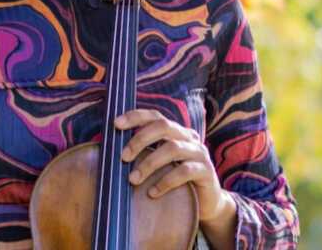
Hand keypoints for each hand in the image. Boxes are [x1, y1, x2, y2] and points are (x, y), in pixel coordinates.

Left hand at [114, 108, 231, 224]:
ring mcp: (200, 153)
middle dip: (140, 139)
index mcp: (176, 131)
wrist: (207, 203)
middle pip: (164, 126)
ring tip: (133, 179)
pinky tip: (152, 192)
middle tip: (123, 156)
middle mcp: (189, 137)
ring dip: (149, 163)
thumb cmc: (177, 181)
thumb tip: (114, 149)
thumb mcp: (160, 164)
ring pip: (172, 149)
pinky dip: (165, 181)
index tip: (116, 123)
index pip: (155, 116)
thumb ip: (145, 153)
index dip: (135, 117)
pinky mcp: (207, 171)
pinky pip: (184, 171)